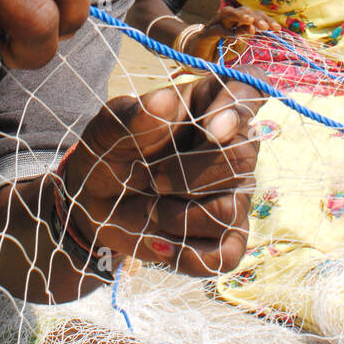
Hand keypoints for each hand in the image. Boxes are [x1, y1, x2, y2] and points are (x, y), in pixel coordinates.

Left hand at [64, 76, 263, 276]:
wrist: (95, 204)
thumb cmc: (112, 152)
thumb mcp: (108, 128)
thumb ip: (132, 114)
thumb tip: (163, 99)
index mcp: (207, 103)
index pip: (248, 87)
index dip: (239, 105)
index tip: (211, 128)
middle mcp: (231, 146)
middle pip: (242, 157)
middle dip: (190, 174)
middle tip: (153, 179)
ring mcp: (233, 193)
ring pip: (229, 209)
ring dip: (179, 216)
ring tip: (147, 209)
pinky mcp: (226, 237)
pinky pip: (226, 255)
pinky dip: (188, 255)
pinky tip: (157, 242)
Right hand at [191, 5, 279, 62]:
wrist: (200, 51)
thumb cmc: (222, 45)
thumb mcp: (237, 41)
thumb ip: (245, 33)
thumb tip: (254, 29)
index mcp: (239, 20)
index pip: (255, 15)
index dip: (267, 20)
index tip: (278, 29)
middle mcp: (229, 18)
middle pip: (244, 11)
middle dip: (256, 18)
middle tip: (266, 28)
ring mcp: (216, 23)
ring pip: (228, 13)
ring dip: (239, 15)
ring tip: (250, 21)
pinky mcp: (207, 32)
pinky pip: (217, 29)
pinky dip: (225, 31)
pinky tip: (233, 35)